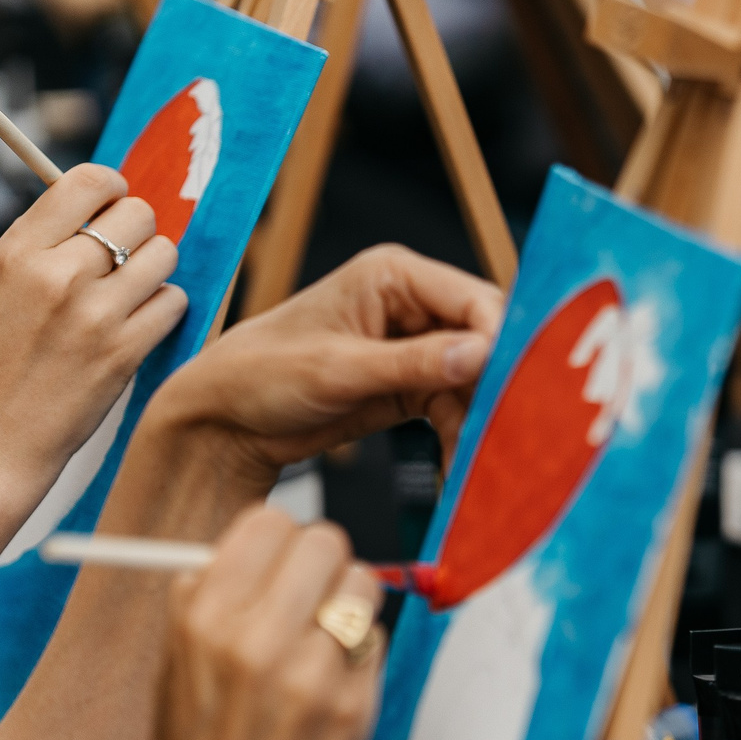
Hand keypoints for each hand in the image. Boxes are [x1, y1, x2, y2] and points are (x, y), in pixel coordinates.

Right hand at [0, 163, 182, 499]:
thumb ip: (43, 246)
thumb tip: (102, 204)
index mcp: (15, 253)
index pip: (87, 182)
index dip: (112, 189)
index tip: (114, 205)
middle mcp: (55, 276)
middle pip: (137, 214)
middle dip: (139, 231)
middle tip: (125, 257)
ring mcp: (93, 315)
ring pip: (164, 255)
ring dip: (156, 270)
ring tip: (131, 293)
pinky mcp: (124, 352)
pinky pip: (175, 302)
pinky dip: (165, 309)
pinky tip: (139, 325)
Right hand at [144, 509, 377, 739]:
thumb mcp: (174, 671)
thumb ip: (211, 602)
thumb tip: (263, 542)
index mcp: (200, 620)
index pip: (267, 521)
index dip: (278, 541)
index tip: (277, 566)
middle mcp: (256, 638)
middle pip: (325, 540)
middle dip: (322, 565)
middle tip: (309, 601)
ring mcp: (311, 673)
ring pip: (363, 584)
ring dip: (349, 606)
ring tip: (317, 650)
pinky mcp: (353, 708)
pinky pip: (376, 643)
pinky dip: (359, 658)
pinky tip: (326, 697)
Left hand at [145, 244, 501, 490]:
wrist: (223, 422)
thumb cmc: (260, 374)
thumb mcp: (338, 369)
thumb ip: (413, 364)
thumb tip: (481, 355)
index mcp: (392, 276)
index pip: (473, 299)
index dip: (501, 339)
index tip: (517, 384)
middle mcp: (411, 306)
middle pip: (483, 339)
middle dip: (495, 384)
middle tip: (508, 427)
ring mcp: (413, 347)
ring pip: (474, 380)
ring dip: (478, 418)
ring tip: (478, 456)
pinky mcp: (410, 387)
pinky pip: (454, 407)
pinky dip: (460, 435)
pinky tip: (456, 462)